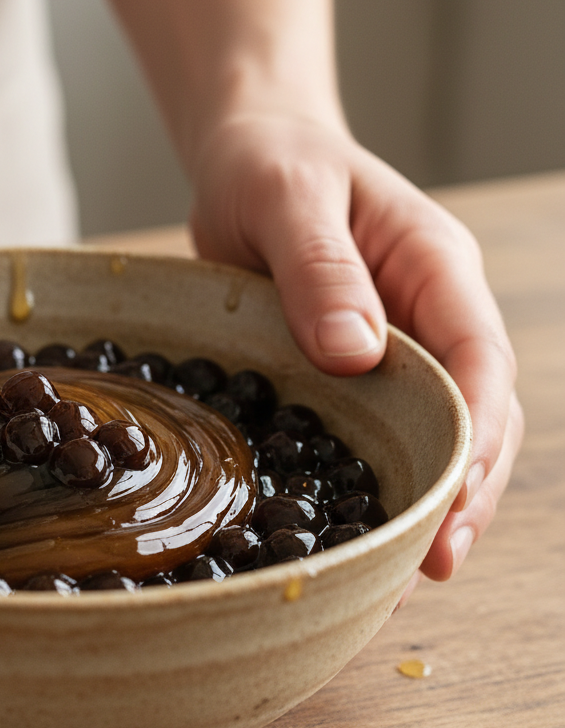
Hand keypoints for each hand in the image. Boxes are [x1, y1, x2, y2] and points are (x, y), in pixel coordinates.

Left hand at [190, 111, 522, 586]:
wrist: (249, 156)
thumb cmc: (270, 164)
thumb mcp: (287, 199)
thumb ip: (320, 269)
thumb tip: (356, 353)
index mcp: (433, 267)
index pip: (478, 355)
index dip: (475, 430)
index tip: (454, 495)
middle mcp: (428, 313)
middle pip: (473, 410)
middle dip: (464, 487)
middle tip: (433, 561)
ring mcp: (393, 345)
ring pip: (434, 429)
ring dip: (429, 496)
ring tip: (405, 571)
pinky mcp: (352, 367)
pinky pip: (379, 426)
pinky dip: (376, 477)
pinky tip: (358, 524)